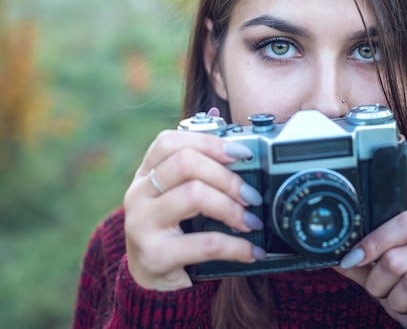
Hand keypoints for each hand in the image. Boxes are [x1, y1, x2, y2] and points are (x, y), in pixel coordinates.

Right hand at [123, 119, 265, 290]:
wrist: (149, 280)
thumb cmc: (174, 231)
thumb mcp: (178, 198)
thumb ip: (201, 176)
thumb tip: (248, 162)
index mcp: (146, 173)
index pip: (170, 142)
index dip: (209, 142)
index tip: (242, 154)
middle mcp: (139, 193)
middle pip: (185, 163)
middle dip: (227, 177)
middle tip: (251, 196)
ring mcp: (143, 223)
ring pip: (194, 195)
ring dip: (232, 208)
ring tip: (251, 222)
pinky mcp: (155, 255)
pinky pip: (206, 243)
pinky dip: (236, 246)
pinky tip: (250, 251)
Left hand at [334, 211, 406, 328]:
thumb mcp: (392, 280)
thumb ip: (365, 268)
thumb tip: (332, 257)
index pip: (405, 221)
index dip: (375, 239)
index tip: (352, 258)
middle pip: (399, 257)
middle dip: (378, 283)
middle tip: (381, 294)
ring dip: (397, 303)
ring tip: (403, 308)